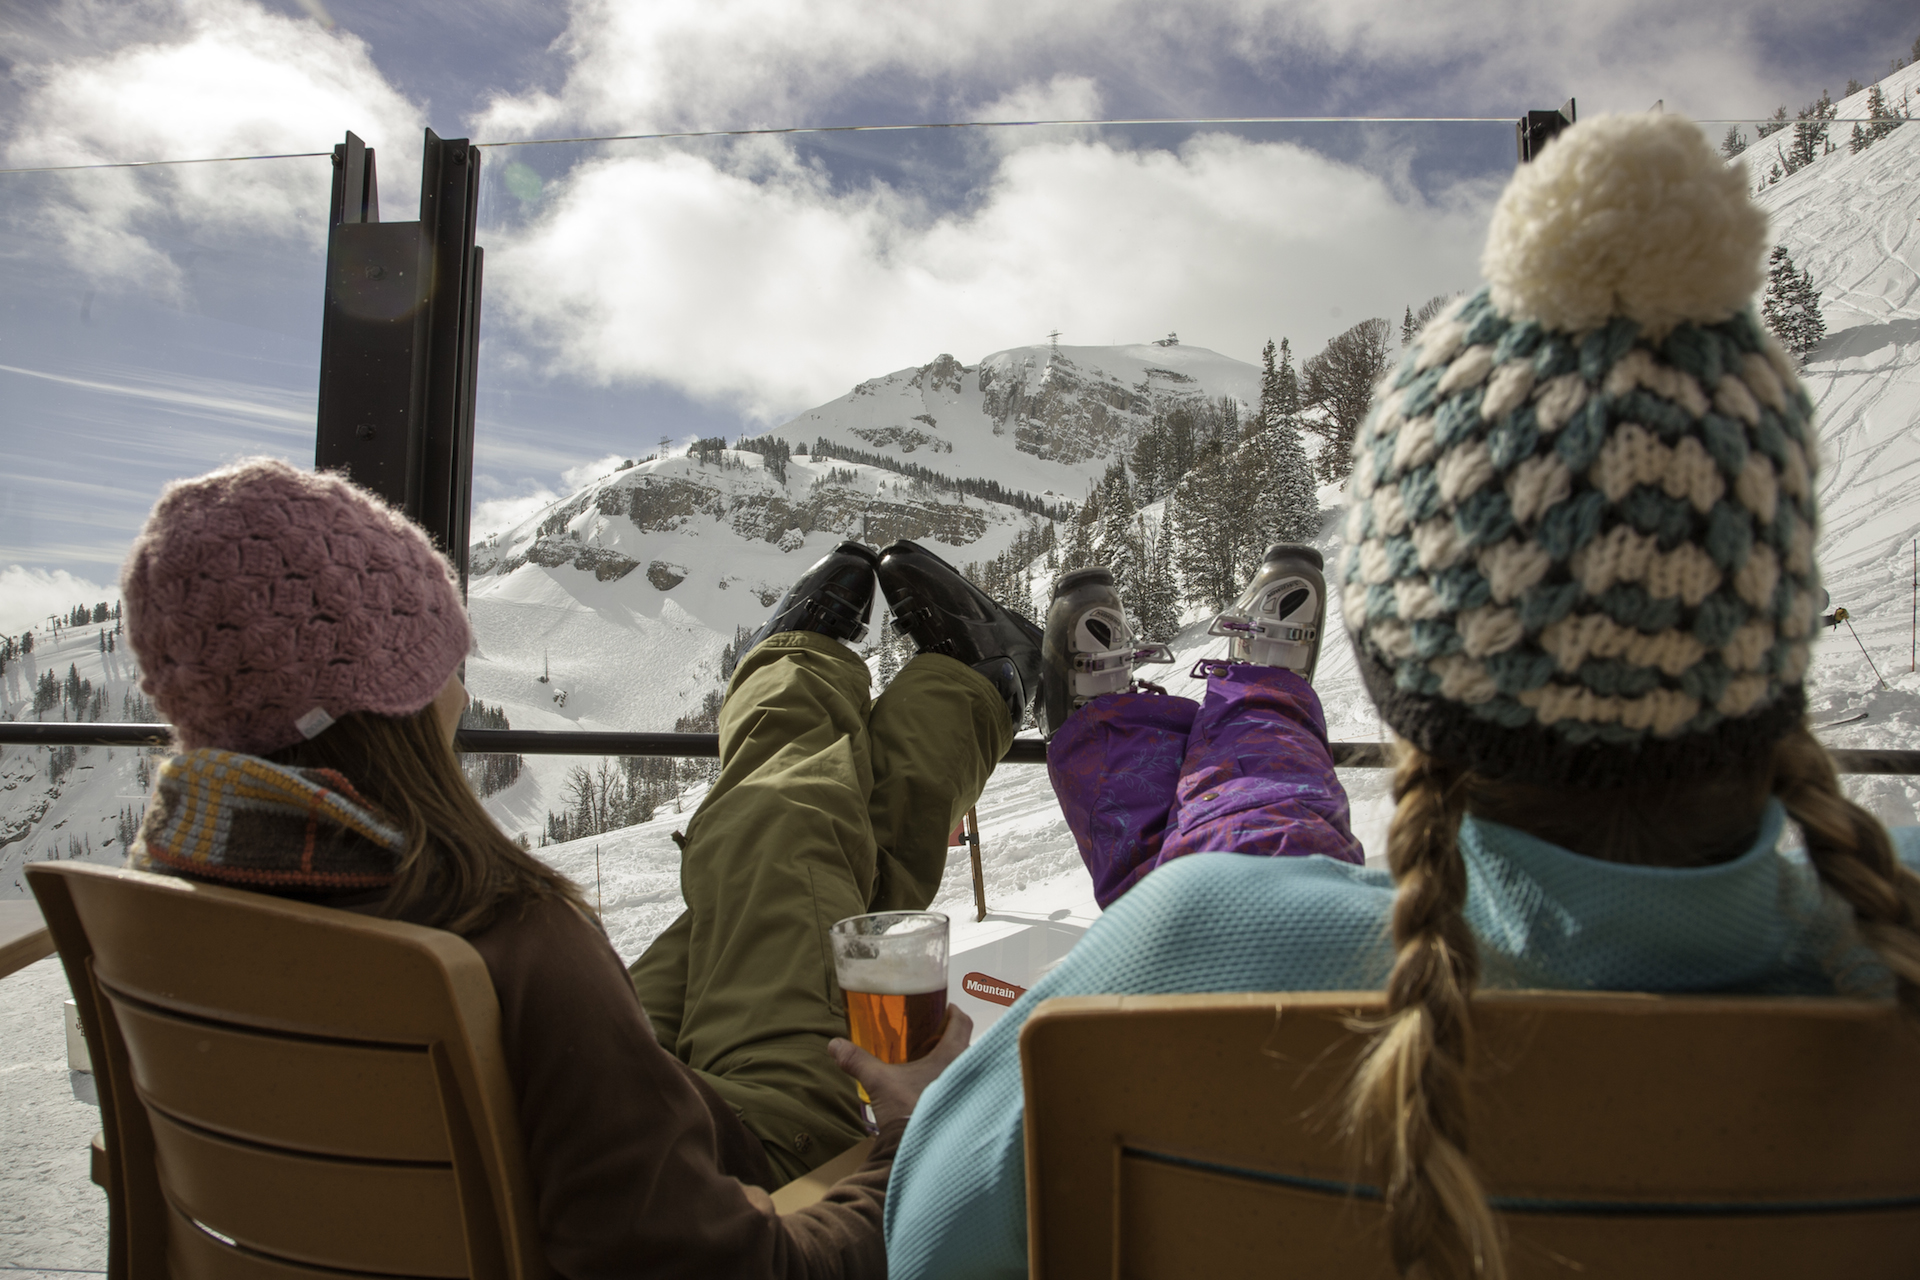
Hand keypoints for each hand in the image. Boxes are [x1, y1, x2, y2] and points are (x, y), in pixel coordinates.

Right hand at [828, 1008, 972, 1129]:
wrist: (919, 1151)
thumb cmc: (907, 1110)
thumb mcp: (879, 1083)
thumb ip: (858, 1061)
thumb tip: (834, 1044)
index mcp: (953, 1055)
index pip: (962, 1023)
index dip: (953, 1012)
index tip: (945, 1008)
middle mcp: (969, 1070)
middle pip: (966, 1044)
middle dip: (950, 1038)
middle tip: (931, 1036)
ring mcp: (971, 1092)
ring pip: (965, 1067)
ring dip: (952, 1062)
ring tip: (930, 1063)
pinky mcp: (966, 1110)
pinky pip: (963, 1088)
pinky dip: (951, 1083)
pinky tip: (931, 1090)